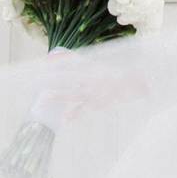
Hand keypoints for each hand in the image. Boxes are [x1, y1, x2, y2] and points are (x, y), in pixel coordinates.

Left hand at [26, 49, 149, 125]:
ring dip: (60, 94)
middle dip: (53, 77)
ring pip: (76, 93)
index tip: (43, 62)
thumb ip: (80, 64)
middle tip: (37, 78)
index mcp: (94, 64)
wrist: (140, 85)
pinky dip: (74, 114)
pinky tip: (63, 119)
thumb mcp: (98, 65)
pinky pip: (86, 109)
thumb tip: (57, 61)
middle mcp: (95, 76)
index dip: (57, 60)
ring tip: (44, 96)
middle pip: (70, 76)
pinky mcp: (100, 103)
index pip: (72, 59)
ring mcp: (97, 91)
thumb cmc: (115, 75)